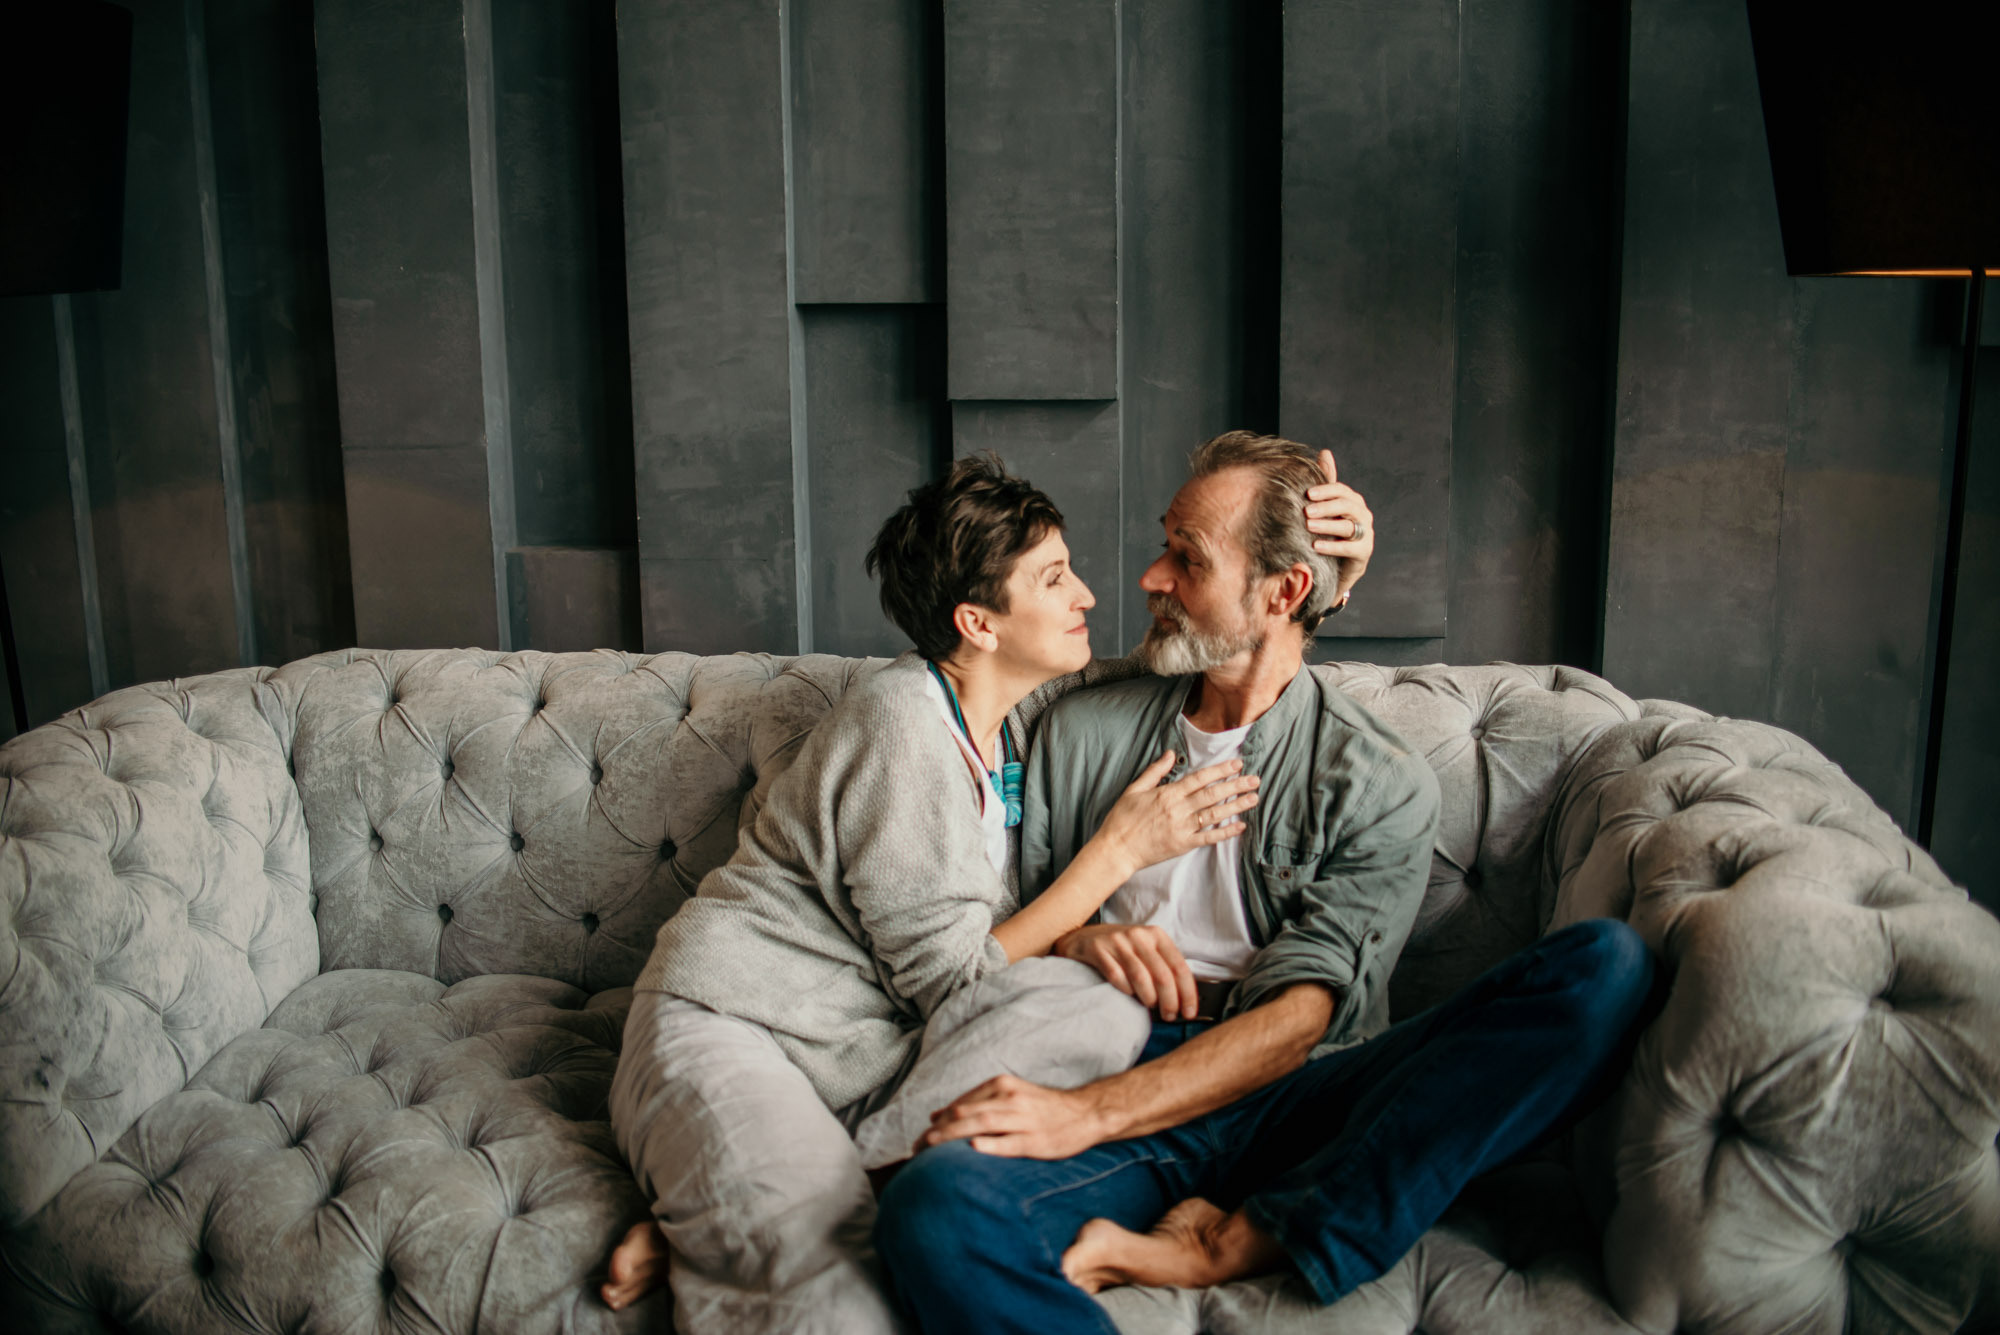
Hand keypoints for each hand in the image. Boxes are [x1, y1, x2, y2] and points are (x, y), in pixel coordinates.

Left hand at [919, 1074, 1109, 1159]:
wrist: (1085, 1113)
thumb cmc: (1041, 1108)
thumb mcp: (1007, 1096)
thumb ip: (974, 1104)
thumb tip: (935, 1115)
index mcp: (1001, 1086)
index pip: (960, 1104)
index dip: (936, 1122)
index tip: (917, 1141)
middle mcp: (1009, 1099)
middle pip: (965, 1114)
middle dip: (937, 1132)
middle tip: (915, 1149)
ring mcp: (1024, 1119)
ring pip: (982, 1125)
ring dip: (953, 1136)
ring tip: (931, 1148)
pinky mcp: (1036, 1140)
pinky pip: (1010, 1142)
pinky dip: (992, 1144)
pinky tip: (974, 1148)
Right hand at [1055, 922, 1199, 1020]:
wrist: (1083, 937)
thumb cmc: (1120, 949)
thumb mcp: (1146, 949)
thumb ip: (1163, 966)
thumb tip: (1183, 998)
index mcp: (1156, 935)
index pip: (1179, 967)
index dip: (1187, 993)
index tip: (1189, 1012)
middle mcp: (1139, 935)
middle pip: (1162, 975)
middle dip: (1169, 1001)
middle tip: (1169, 1016)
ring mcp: (1117, 941)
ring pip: (1141, 977)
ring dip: (1149, 998)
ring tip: (1151, 1007)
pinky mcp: (1098, 949)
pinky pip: (1116, 976)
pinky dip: (1126, 990)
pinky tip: (1129, 996)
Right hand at [1093, 750, 1259, 875]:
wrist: (1116, 849)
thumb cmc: (1122, 819)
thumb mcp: (1134, 789)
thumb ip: (1155, 771)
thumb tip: (1170, 753)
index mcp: (1167, 794)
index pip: (1199, 778)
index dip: (1220, 771)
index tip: (1237, 764)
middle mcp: (1178, 809)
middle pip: (1212, 794)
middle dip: (1236, 786)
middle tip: (1255, 779)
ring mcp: (1182, 828)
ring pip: (1214, 814)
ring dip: (1236, 806)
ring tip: (1253, 798)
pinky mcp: (1183, 845)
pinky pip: (1209, 837)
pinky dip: (1225, 832)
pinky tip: (1240, 826)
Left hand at [1304, 448, 1372, 601]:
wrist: (1337, 566)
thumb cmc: (1329, 532)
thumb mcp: (1325, 507)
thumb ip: (1326, 482)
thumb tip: (1325, 452)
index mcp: (1352, 500)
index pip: (1341, 490)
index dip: (1325, 490)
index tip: (1307, 494)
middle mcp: (1362, 514)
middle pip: (1346, 505)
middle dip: (1326, 507)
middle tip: (1306, 511)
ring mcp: (1365, 532)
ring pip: (1348, 525)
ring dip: (1327, 524)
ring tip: (1309, 526)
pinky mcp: (1364, 551)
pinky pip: (1349, 547)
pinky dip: (1333, 545)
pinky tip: (1316, 545)